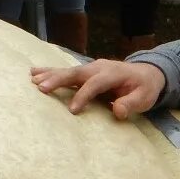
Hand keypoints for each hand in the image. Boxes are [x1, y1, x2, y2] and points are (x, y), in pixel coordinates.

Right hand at [30, 59, 167, 119]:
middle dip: (58, 80)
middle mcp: (99, 67)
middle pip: (76, 73)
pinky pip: (66, 72)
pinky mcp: (85, 72)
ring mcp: (90, 68)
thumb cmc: (145, 88)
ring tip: (32, 79)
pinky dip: (50, 72)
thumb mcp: (144, 98)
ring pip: (68, 70)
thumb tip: (118, 111)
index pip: (95, 84)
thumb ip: (132, 103)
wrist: (147, 73)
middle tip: (41, 87)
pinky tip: (34, 73)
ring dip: (50, 75)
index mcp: (113, 73)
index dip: (83, 96)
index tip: (72, 110)